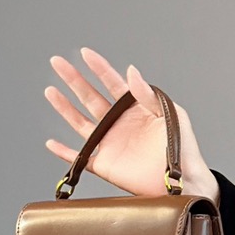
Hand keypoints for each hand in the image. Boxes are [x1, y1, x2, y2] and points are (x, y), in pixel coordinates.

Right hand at [43, 48, 217, 200]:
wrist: (183, 181)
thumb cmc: (183, 148)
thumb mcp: (170, 115)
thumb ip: (149, 95)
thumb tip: (131, 71)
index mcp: (135, 109)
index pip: (113, 83)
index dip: (99, 68)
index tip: (85, 53)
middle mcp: (119, 123)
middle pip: (90, 97)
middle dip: (74, 79)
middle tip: (57, 62)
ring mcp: (110, 143)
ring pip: (80, 122)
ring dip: (65, 107)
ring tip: (51, 90)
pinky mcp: (106, 166)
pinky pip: (81, 158)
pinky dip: (64, 153)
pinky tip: (51, 143)